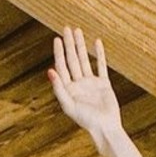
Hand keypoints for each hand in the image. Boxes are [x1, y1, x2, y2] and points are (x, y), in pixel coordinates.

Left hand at [48, 27, 122, 142]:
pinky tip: (96, 42)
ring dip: (81, 45)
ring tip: (78, 31)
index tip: (57, 39)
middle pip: (72, 60)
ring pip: (84, 60)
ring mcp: (91, 83)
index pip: (62, 67)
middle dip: (69, 44)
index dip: (59, 52)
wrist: (105, 128)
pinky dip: (99, 54)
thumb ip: (59, 89)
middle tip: (66, 28)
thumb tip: (49, 71)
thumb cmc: (86, 120)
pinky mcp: (103, 84)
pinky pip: (101, 66)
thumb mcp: (69, 105)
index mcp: (69, 89)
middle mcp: (78, 85)